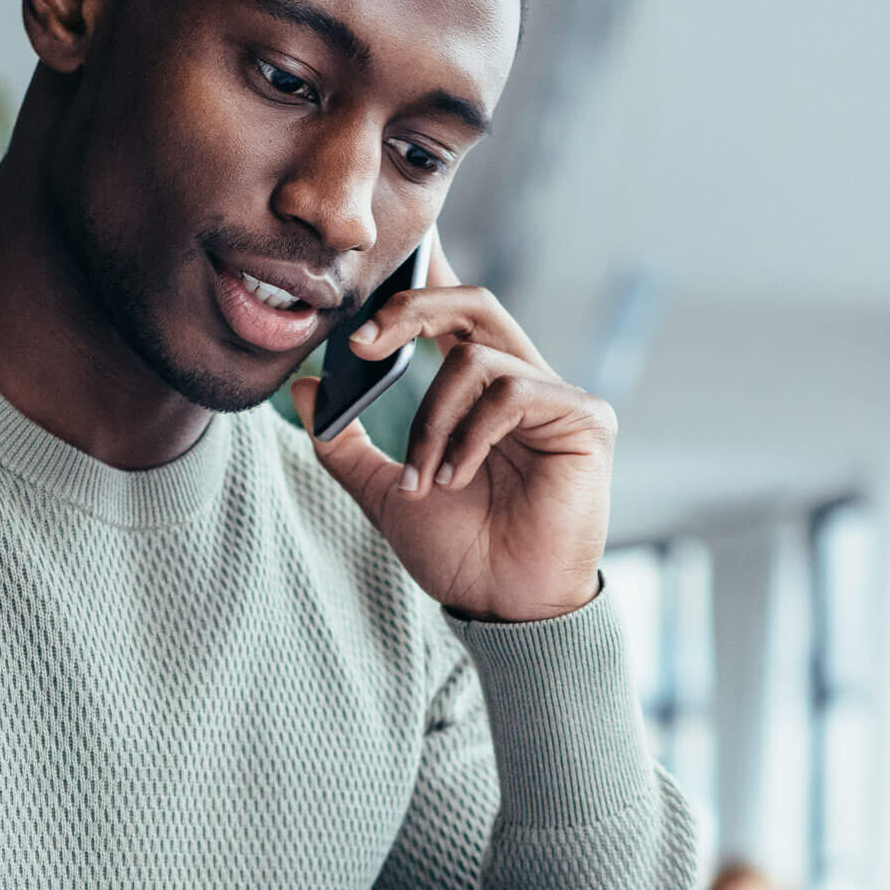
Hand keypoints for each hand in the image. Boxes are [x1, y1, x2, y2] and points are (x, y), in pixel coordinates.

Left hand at [287, 242, 613, 623]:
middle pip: (472, 304)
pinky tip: (456, 479)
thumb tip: (303, 387)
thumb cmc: (458, 552)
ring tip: (422, 480)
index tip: (364, 297)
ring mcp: (557, 397)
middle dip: (410, 311)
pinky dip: (470, 435)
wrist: (501, 605)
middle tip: (362, 344)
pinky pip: (514, 392)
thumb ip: (344, 443)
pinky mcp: (586, 418)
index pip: (454, 315)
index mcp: (482, 393)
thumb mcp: (384, 492)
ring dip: (430, 421)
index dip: (419, 284)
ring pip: (476, 360)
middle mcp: (523, 383)